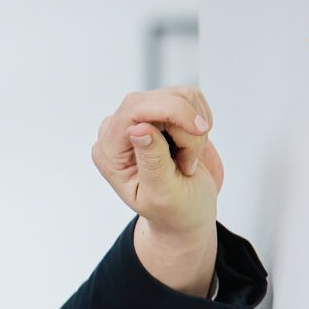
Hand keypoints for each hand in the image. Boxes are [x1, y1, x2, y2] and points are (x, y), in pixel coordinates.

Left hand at [91, 86, 222, 294]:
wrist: (189, 211)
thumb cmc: (174, 210)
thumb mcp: (162, 194)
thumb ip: (151, 161)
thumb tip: (137, 129)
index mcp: (109, 153)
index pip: (132, 111)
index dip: (169, 111)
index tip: (198, 131)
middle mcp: (119, 131)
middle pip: (157, 100)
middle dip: (185, 127)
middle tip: (188, 161)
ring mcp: (141, 119)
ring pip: (177, 97)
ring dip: (194, 128)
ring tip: (187, 159)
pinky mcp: (163, 112)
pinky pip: (189, 98)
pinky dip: (200, 120)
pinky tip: (193, 146)